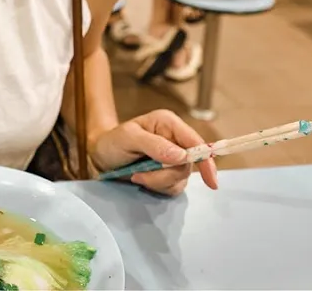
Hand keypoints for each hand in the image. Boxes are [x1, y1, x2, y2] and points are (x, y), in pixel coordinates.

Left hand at [90, 110, 218, 194]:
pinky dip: (158, 188)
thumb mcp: (128, 138)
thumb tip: (181, 156)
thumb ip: (154, 145)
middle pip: (188, 165)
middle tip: (139, 175)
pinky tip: (142, 180)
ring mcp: (173, 158)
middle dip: (163, 176)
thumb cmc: (112, 142)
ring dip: (158, 182)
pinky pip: (173, 187)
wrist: (100, 157)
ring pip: (180, 179)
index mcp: (169, 124)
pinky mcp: (168, 174)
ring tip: (136, 175)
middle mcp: (175, 140)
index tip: (211, 181)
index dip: (206, 161)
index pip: (195, 142)